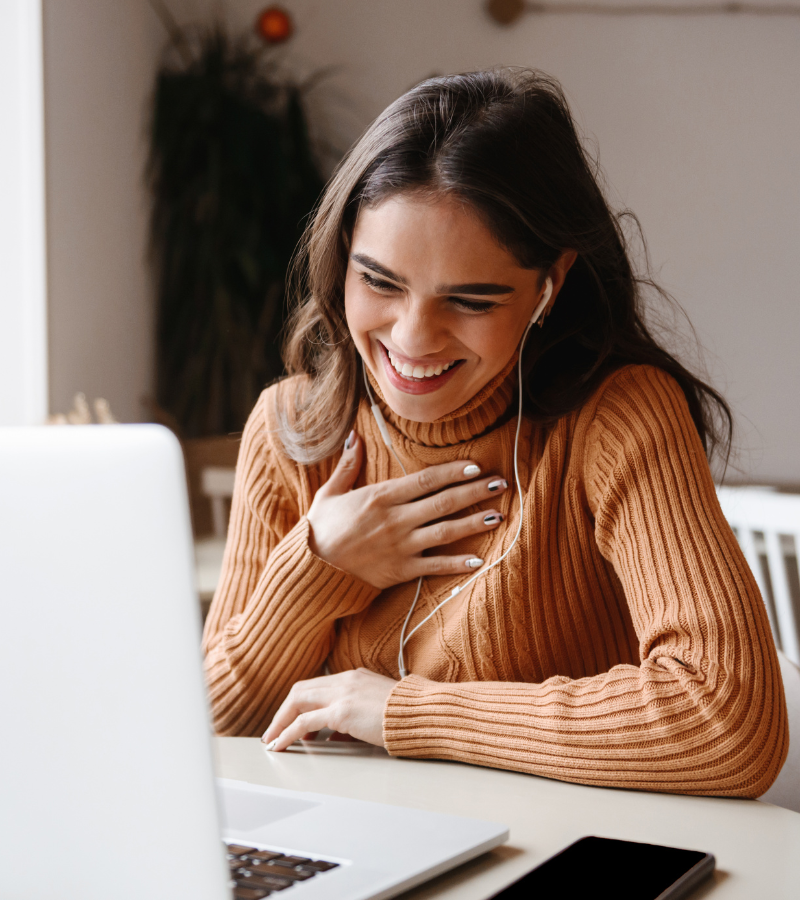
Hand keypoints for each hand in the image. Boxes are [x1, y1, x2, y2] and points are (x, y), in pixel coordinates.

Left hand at [261, 669, 396, 749]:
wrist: (423, 713)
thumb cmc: (407, 714)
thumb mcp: (378, 708)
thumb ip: (356, 716)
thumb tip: (338, 734)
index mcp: (354, 677)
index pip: (317, 686)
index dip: (300, 703)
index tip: (292, 720)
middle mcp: (345, 680)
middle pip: (301, 690)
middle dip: (283, 711)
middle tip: (274, 730)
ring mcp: (343, 694)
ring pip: (297, 702)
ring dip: (280, 722)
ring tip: (272, 740)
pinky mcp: (342, 712)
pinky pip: (304, 722)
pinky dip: (287, 733)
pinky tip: (280, 744)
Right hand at [306, 430, 507, 588]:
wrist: (311, 569)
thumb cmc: (321, 529)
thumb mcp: (330, 492)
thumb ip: (348, 464)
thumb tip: (354, 435)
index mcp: (381, 496)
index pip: (426, 480)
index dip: (454, 471)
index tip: (476, 466)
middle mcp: (396, 519)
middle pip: (444, 502)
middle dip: (475, 491)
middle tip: (501, 483)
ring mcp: (401, 546)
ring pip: (446, 532)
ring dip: (474, 522)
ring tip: (498, 515)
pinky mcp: (401, 571)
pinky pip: (435, 567)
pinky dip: (457, 564)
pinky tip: (479, 560)